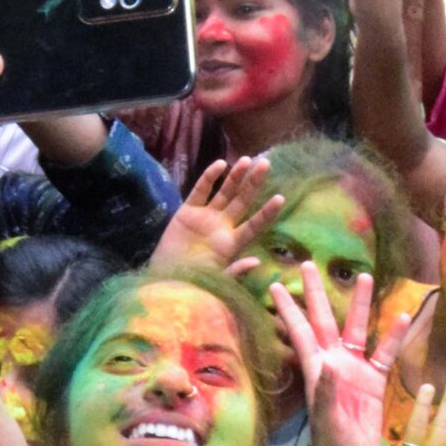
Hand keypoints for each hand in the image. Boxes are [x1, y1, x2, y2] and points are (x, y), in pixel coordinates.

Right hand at [150, 157, 281, 272]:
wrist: (165, 282)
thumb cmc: (193, 285)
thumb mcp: (217, 281)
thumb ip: (236, 271)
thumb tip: (257, 262)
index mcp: (232, 243)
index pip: (254, 225)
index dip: (266, 212)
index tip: (280, 198)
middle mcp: (222, 227)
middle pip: (242, 201)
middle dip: (254, 183)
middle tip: (266, 164)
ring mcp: (205, 217)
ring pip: (224, 192)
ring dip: (235, 176)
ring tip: (247, 160)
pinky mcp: (187, 211)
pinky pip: (200, 191)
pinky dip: (209, 178)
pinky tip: (221, 165)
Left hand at [268, 262, 407, 445]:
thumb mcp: (327, 420)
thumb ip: (327, 392)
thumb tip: (327, 365)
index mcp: (315, 370)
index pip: (299, 332)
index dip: (288, 310)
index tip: (273, 285)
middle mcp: (332, 364)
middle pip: (324, 320)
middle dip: (316, 293)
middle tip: (308, 264)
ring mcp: (354, 370)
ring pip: (356, 328)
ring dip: (359, 304)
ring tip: (363, 276)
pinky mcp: (374, 380)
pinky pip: (384, 352)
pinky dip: (393, 336)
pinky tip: (402, 317)